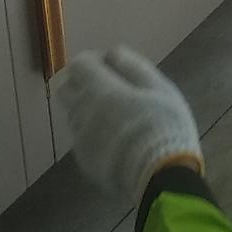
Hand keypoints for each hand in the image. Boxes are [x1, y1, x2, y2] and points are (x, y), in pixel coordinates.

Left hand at [52, 48, 200, 205]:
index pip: (78, 65)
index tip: (109, 67)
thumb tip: (112, 53)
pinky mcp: (84, 162)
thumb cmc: (165, 127)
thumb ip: (134, 67)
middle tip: (108, 90)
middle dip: (82, 84)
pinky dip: (94, 134)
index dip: (92, 61)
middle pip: (66, 89)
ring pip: (74, 115)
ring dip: (88, 110)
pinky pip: (82, 139)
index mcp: (101, 91)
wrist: (161, 178)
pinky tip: (117, 141)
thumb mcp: (161, 90)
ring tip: (117, 118)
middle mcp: (83, 113)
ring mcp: (81, 139)